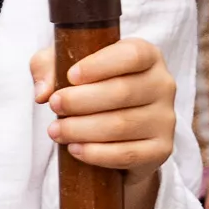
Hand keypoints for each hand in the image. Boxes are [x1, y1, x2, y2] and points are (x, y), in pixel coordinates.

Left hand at [30, 37, 176, 172]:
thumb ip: (48, 67)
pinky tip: (75, 149)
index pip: (132, 55)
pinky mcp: (161, 149)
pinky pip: (128, 154)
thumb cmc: (91, 89)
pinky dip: (97, 153)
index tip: (70, 76)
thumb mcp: (66, 68)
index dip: (100, 65)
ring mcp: (165, 119)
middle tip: (54, 105)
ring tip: (55, 130)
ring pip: (122, 125)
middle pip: (122, 92)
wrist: (115, 135)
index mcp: (147, 56)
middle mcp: (163, 85)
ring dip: (82, 129)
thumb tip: (42, 92)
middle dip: (81, 100)